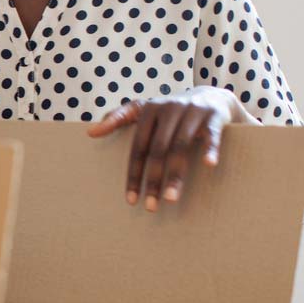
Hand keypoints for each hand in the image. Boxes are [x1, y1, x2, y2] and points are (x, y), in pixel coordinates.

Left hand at [87, 87, 253, 211]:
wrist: (211, 95)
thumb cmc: (170, 110)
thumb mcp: (144, 109)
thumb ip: (118, 118)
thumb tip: (90, 133)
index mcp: (148, 110)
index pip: (137, 147)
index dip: (134, 173)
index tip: (131, 199)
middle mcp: (169, 109)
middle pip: (157, 150)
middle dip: (153, 180)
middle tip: (151, 206)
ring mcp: (192, 112)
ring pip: (181, 147)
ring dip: (175, 174)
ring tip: (171, 199)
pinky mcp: (214, 116)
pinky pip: (211, 135)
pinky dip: (210, 149)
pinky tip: (208, 165)